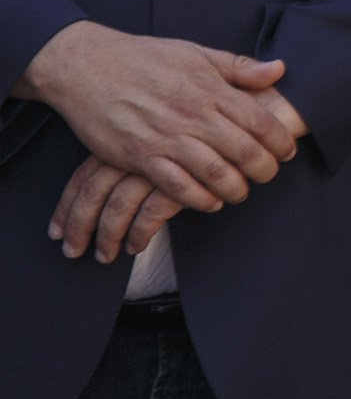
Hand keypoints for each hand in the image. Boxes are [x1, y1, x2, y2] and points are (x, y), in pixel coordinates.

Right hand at [22, 21, 304, 214]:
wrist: (85, 66)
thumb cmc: (144, 58)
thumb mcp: (195, 53)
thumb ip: (239, 66)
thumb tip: (280, 69)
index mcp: (211, 90)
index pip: (261, 122)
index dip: (280, 141)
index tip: (288, 151)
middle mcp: (193, 115)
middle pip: (245, 152)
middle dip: (265, 170)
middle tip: (269, 175)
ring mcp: (166, 137)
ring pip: (216, 174)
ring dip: (236, 189)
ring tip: (241, 192)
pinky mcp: (140, 156)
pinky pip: (177, 187)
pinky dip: (199, 199)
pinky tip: (210, 201)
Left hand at [51, 157, 180, 263]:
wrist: (246, 143)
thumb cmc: (190, 155)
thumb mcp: (154, 150)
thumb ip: (129, 165)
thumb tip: (101, 199)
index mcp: (123, 147)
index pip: (83, 177)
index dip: (65, 208)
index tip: (57, 231)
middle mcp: (134, 156)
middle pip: (93, 194)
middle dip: (78, 227)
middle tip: (73, 249)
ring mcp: (156, 169)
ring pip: (118, 208)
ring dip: (107, 238)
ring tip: (105, 255)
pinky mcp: (178, 186)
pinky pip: (149, 217)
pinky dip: (138, 236)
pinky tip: (135, 246)